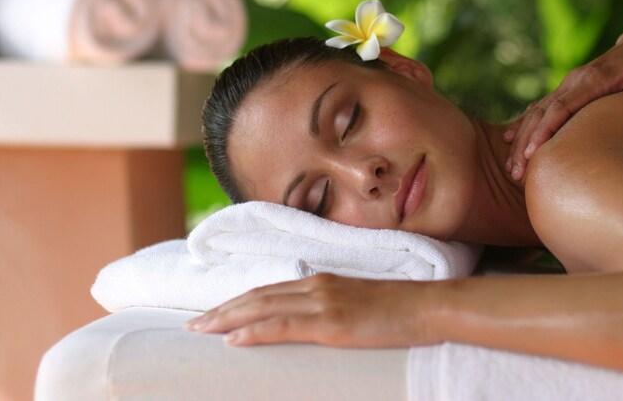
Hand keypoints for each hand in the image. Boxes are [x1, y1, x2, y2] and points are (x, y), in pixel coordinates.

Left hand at [186, 273, 437, 347]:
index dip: (239, 301)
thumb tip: (318, 326)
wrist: (430, 307)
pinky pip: (282, 326)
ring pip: (262, 307)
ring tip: (201, 330)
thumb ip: (335, 310)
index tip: (214, 312)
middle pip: (258, 296)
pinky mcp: (331, 323)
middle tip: (192, 324)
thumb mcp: (361, 306)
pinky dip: (253, 331)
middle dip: (222, 309)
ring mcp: (323, 303)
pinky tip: (233, 340)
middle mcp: (317, 286)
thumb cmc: (402, 311)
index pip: (270, 290)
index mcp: (323, 282)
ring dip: (227, 319)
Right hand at [504, 34, 622, 179]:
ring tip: (512, 169)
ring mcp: (568, 86)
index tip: (532, 153)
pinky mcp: (568, 92)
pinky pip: (540, 110)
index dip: (545, 130)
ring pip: (536, 113)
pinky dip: (524, 126)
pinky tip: (511, 142)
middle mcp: (573, 82)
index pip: (561, 106)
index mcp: (591, 79)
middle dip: (526, 142)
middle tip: (515, 172)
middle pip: (541, 113)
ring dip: (521, 139)